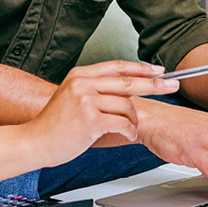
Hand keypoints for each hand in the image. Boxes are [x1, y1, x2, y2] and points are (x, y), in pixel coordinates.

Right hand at [25, 60, 180, 168]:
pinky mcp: (90, 119)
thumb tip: (125, 89)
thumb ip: (95, 89)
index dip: (140, 68)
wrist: (35, 141)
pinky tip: (127, 135)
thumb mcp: (72, 96)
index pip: (117, 66)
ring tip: (128, 129)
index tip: (158, 71)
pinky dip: (129, 131)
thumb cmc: (55, 124)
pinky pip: (122, 123)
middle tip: (172, 86)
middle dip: (154, 85)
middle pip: (127, 81)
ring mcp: (86, 100)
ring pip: (126, 105)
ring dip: (133, 120)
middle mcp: (83, 84)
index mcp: (79, 75)